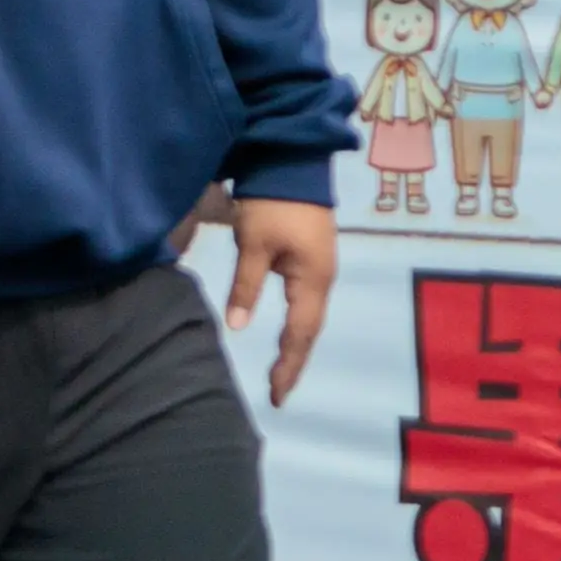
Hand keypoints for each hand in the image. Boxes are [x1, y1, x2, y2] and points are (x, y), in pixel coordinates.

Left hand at [226, 199, 334, 407]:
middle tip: (277, 392)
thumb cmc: (273, 203)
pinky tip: (286, 334)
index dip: (287, 365)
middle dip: (293, 362)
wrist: (294, 164)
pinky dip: (297, 325)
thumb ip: (246, 285)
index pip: (300, 334)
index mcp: (312, 279)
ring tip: (280, 372)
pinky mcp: (312, 260)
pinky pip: (306, 303)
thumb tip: (237, 326)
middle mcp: (323, 280)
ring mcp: (320, 269)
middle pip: (309, 331)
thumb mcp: (253, 244)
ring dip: (296, 345)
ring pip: (309, 318)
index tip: (276, 396)